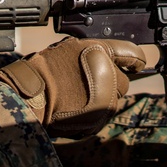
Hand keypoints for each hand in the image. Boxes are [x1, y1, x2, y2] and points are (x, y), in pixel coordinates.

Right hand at [0, 37, 146, 137]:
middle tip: (88, 82)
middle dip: (111, 83)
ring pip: (114, 100)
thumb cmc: (45, 70)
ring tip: (77, 95)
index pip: (131, 52)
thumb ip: (95, 53)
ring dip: (102, 99)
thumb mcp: (70, 49)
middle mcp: (108, 74)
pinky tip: (76, 107)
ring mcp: (105, 98)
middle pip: (123, 81)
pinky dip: (94, 113)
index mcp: (100, 52)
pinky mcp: (99, 117)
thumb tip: (111, 58)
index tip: (137, 63)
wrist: (29, 95)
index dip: (135, 59)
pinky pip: (103, 115)